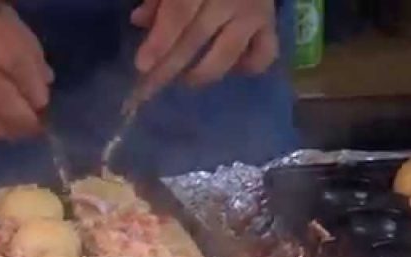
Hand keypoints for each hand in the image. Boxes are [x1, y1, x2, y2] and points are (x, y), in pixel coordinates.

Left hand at [131, 0, 278, 100]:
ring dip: (203, 73)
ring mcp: (254, 12)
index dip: (160, 40)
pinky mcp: (271, 24)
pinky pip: (263, 55)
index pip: (179, 11)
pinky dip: (247, 68)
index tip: (142, 66)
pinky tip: (231, 69)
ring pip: (228, 53)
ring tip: (186, 79)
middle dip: (170, 67)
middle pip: (196, 37)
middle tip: (149, 90)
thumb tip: (139, 20)